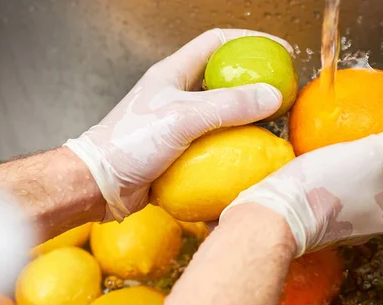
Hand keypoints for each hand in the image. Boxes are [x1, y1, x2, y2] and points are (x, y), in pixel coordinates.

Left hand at [65, 29, 291, 220]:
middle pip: (224, 77)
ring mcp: (179, 123)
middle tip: (282, 93)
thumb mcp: (182, 118)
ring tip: (273, 126)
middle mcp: (178, 94)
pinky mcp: (180, 150)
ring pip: (222, 112)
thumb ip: (227, 106)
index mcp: (174, 73)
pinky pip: (215, 142)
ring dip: (246, 117)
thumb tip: (272, 95)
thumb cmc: (130, 144)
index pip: (217, 42)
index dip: (250, 41)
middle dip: (254, 81)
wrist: (100, 185)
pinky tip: (250, 156)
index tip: (279, 51)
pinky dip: (234, 146)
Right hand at [221, 107, 382, 255]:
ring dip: (370, 161)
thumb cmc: (324, 190)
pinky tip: (326, 145)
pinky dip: (341, 164)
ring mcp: (342, 219)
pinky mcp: (318, 211)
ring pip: (367, 186)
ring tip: (360, 134)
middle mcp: (368, 221)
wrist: (271, 215)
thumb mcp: (373, 156)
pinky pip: (339, 185)